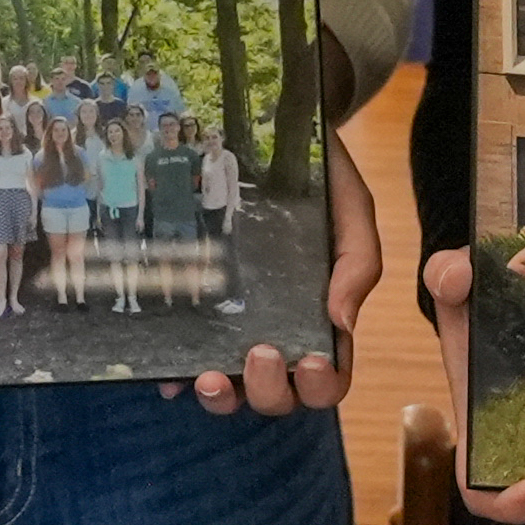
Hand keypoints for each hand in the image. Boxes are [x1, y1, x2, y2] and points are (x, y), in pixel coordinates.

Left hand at [188, 132, 376, 417]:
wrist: (276, 129)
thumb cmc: (322, 178)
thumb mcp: (353, 210)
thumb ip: (358, 262)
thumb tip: (342, 322)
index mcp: (322, 318)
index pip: (328, 376)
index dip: (322, 385)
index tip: (312, 362)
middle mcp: (278, 330)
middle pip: (278, 393)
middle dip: (270, 390)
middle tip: (262, 352)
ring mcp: (232, 323)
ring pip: (229, 385)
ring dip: (222, 396)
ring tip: (210, 376)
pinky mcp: (194, 308)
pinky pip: (182, 355)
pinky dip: (175, 375)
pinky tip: (166, 372)